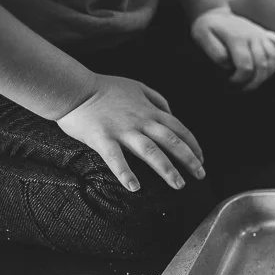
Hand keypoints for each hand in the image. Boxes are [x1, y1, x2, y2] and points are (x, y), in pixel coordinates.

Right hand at [56, 74, 203, 191]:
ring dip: (167, 169)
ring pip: (151, 151)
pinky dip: (126, 173)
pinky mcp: (102, 138)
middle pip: (171, 141)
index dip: (193, 145)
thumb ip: (157, 100)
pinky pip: (116, 158)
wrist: (72, 87)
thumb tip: (172, 114)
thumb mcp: (137, 87)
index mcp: (149, 111)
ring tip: (179, 184)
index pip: (179, 129)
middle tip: (200, 175)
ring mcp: (122, 130)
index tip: (202, 160)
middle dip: (189, 159)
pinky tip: (134, 187)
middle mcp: (141, 121)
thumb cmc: (104, 88)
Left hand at [191, 6, 274, 89]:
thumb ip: (215, 52)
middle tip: (243, 88)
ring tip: (255, 82)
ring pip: (273, 59)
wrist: (216, 15)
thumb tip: (229, 65)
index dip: (240, 79)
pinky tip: (268, 68)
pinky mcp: (265, 35)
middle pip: (262, 66)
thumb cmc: (208, 28)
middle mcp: (252, 36)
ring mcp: (261, 35)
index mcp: (237, 38)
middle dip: (254, 82)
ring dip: (266, 75)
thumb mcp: (202, 35)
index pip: (245, 66)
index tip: (231, 82)